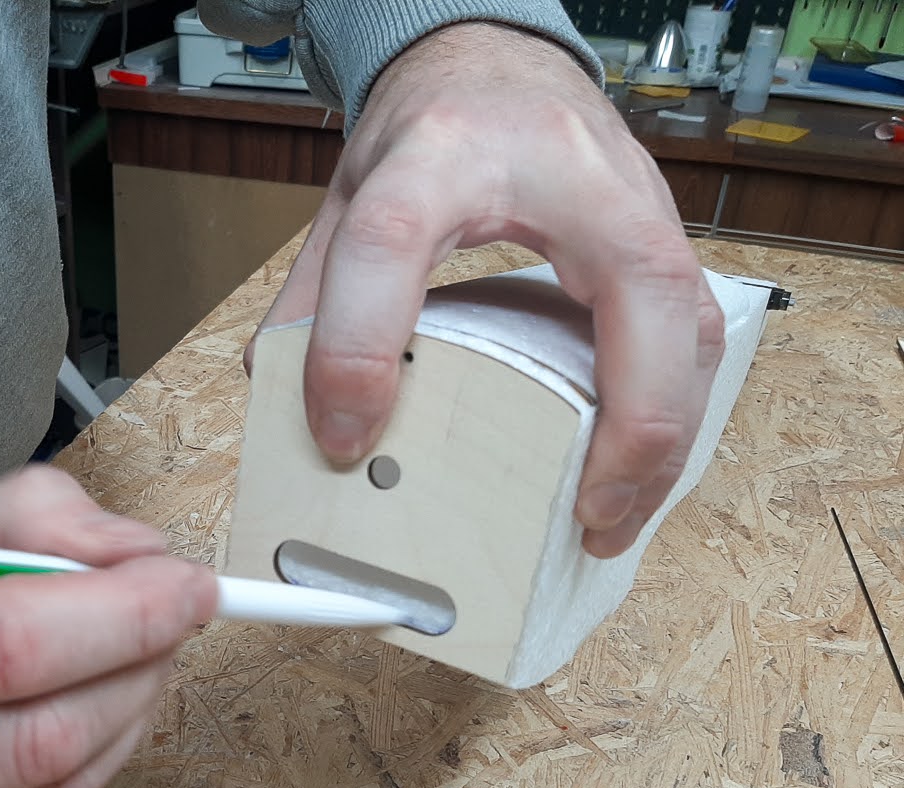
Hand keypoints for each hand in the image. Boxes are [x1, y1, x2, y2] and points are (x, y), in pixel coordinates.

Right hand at [0, 466, 216, 787]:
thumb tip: (147, 563)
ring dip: (120, 729)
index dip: (118, 617)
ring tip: (128, 673)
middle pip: (31, 738)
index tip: (187, 588)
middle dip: (135, 672)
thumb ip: (27, 523)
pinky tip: (75, 736)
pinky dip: (76, 784)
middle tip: (167, 630)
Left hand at [250, 22, 723, 557]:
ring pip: (696, 332)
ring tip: (610, 519)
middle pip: (643, 299)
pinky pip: (695, 339)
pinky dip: (674, 413)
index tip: (346, 437)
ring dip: (666, 442)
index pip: (391, 241)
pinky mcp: (665, 239)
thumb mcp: (351, 200)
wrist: (494, 63)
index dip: (358, 346)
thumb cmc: (433, 128)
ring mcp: (636, 203)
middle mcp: (567, 174)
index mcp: (444, 153)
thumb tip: (296, 408)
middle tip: (584, 520)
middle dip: (629, 430)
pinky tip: (634, 470)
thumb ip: (315, 299)